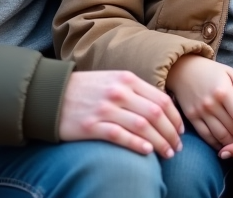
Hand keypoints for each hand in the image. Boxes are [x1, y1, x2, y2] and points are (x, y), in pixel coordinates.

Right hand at [58, 70, 184, 157]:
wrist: (51, 94)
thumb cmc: (87, 89)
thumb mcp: (113, 80)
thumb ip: (135, 90)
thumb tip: (163, 108)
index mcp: (126, 79)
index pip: (161, 99)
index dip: (175, 117)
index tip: (181, 131)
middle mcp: (118, 92)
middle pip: (156, 114)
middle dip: (171, 133)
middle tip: (177, 147)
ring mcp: (105, 109)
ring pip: (143, 127)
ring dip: (159, 142)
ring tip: (167, 154)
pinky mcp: (92, 126)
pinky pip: (121, 136)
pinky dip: (137, 145)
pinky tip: (148, 152)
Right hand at [166, 55, 232, 149]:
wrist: (182, 70)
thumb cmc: (211, 72)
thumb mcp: (231, 74)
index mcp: (223, 91)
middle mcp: (210, 104)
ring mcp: (200, 113)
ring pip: (221, 137)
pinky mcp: (192, 119)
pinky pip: (208, 138)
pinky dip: (220, 145)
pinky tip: (230, 146)